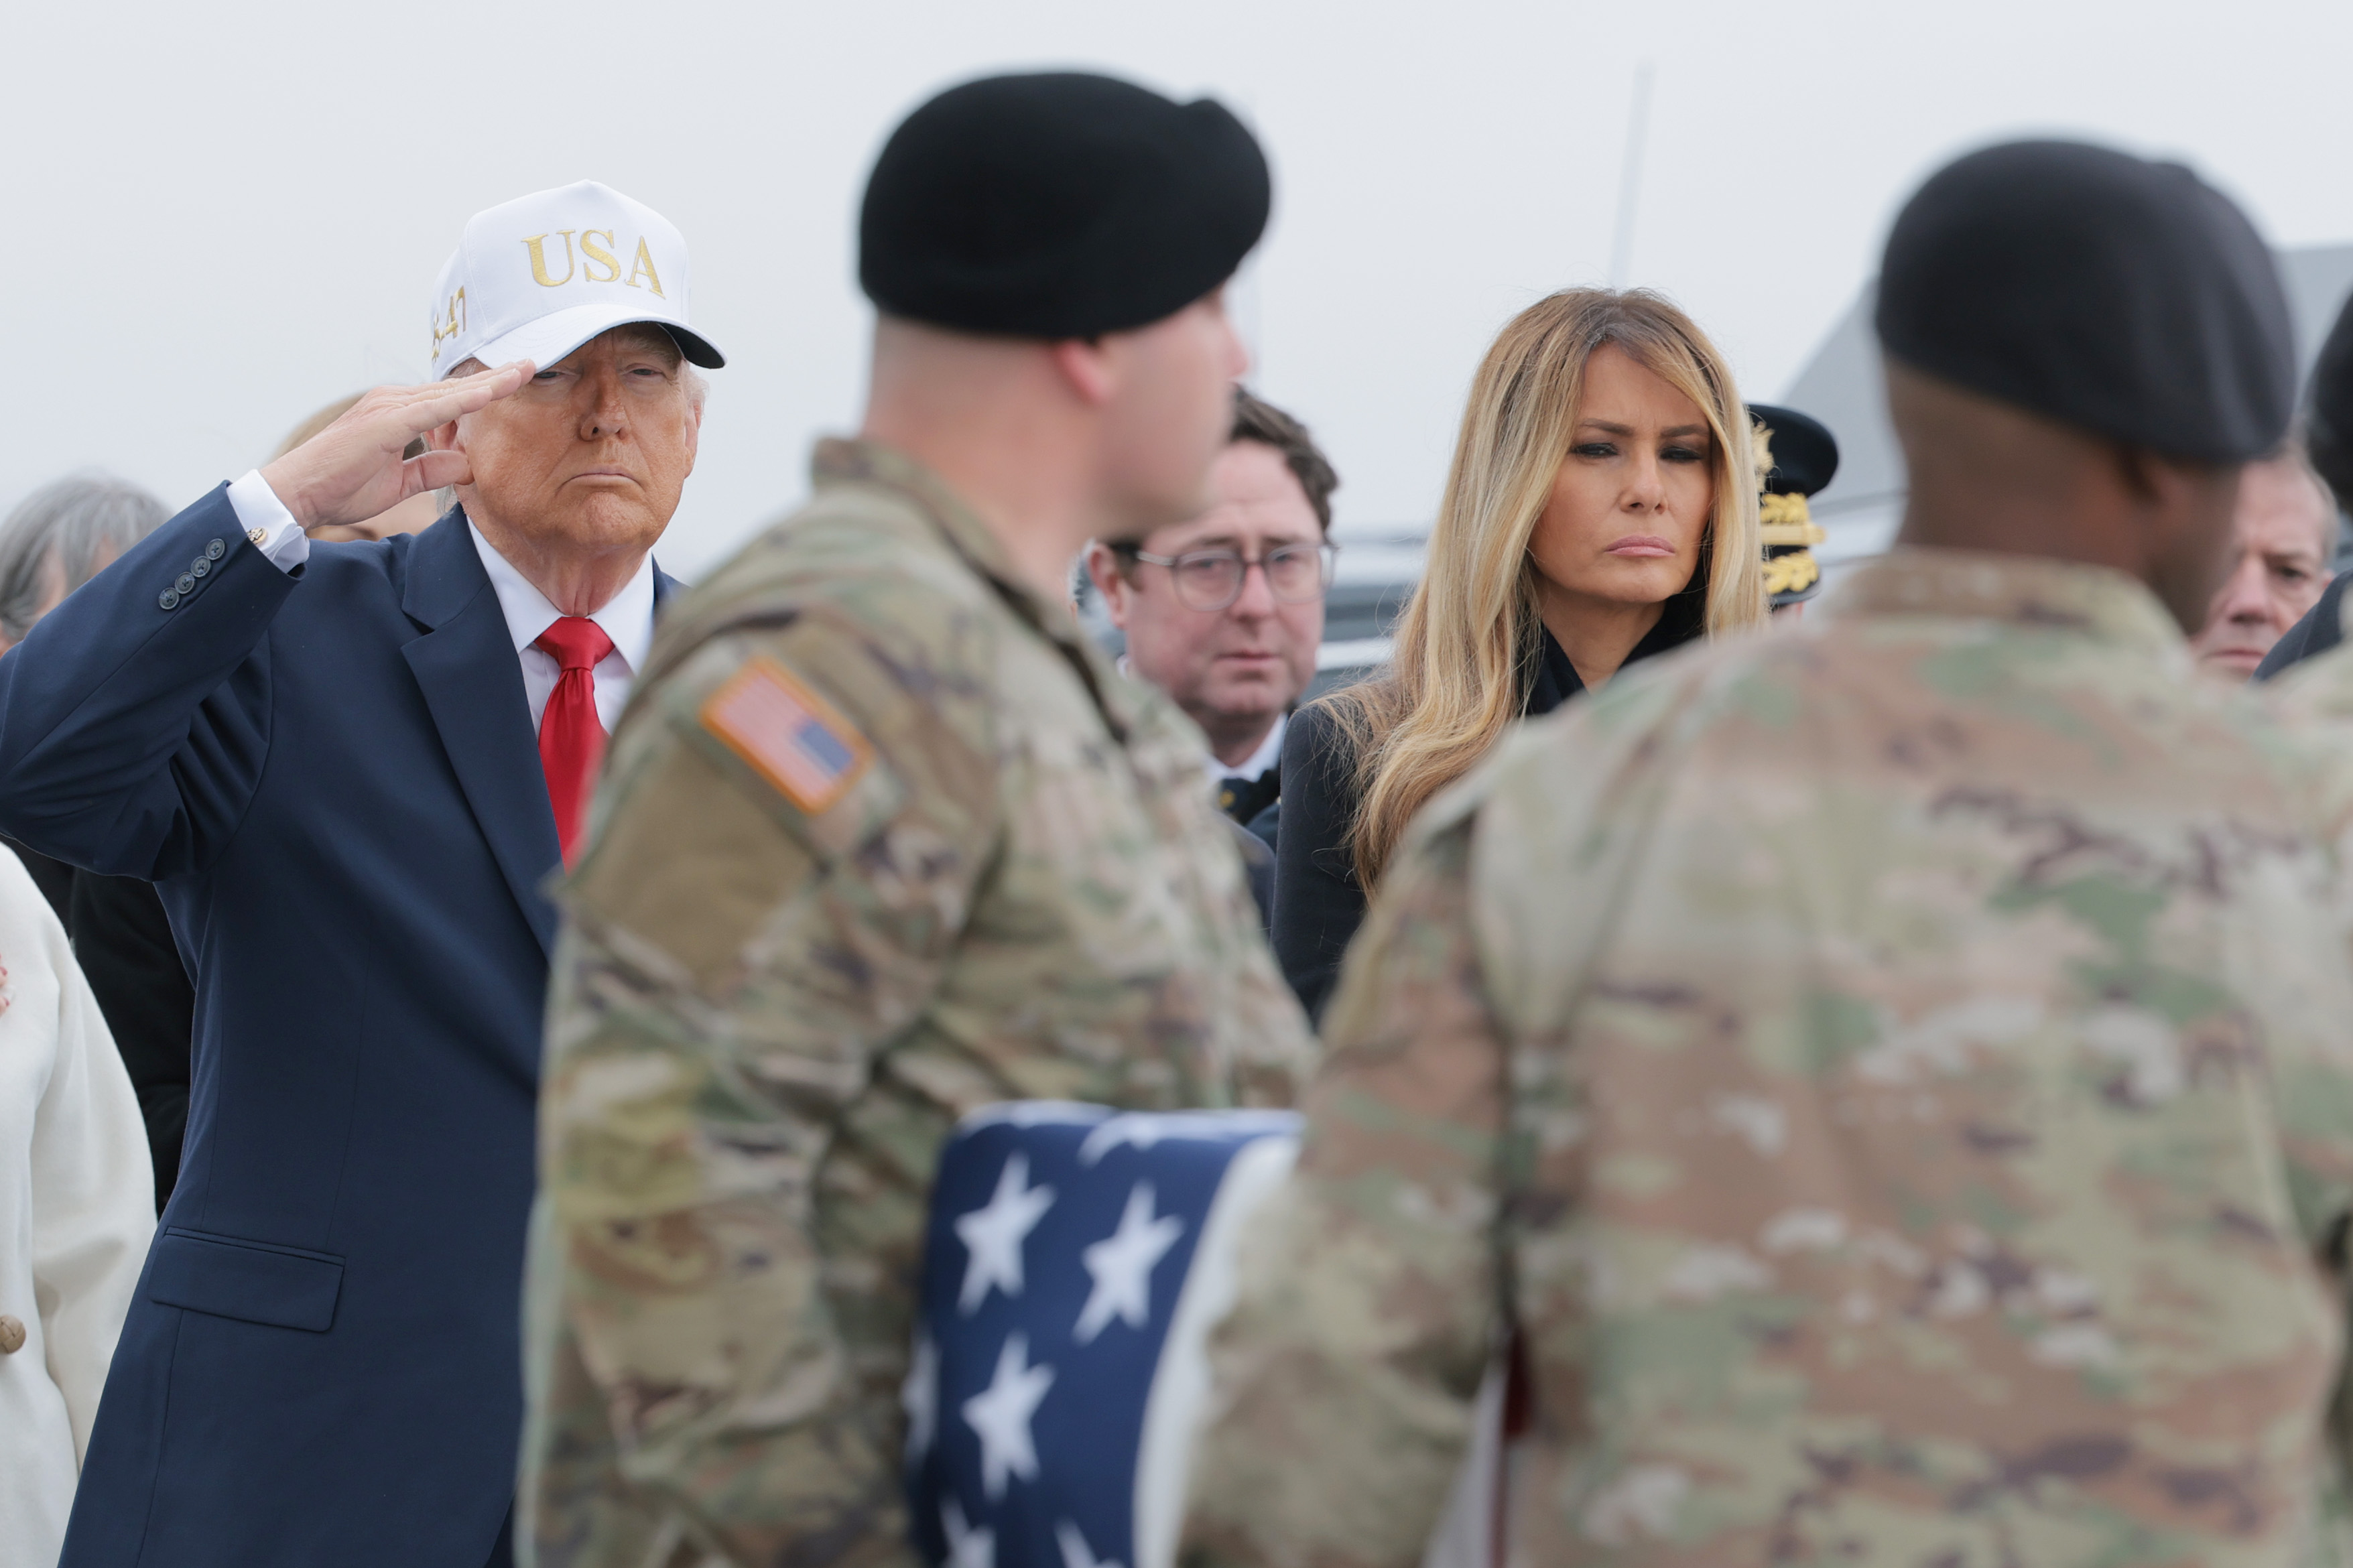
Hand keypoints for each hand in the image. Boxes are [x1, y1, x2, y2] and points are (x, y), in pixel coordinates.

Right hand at [257, 361, 533, 530]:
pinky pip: (432, 410)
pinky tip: (489, 395)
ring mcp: (387, 408)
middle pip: (455, 388)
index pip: (452, 399)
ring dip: (488, 383)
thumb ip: (432, 470)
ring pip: (449, 393)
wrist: (298, 494)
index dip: (486, 389)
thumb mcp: (401, 483)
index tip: (519, 379)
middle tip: (532, 363)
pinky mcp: (383, 423)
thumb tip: (465, 464)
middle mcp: (394, 402)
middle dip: (496, 377)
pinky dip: (462, 402)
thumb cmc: (342, 487)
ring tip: (523, 371)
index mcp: (398, 413)